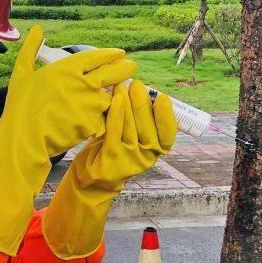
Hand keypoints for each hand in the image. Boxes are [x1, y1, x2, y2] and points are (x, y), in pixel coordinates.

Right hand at [0, 25, 135, 156]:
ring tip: (107, 100)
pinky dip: (100, 122)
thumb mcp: (21, 73)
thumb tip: (37, 29)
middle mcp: (83, 83)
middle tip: (131, 67)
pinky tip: (93, 124)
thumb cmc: (20, 106)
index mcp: (68, 68)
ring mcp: (90, 104)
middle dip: (125, 68)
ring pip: (110, 99)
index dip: (110, 54)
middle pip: (114, 73)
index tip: (119, 53)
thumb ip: (31, 48)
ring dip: (110, 99)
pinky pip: (103, 121)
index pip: (97, 57)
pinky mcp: (93, 124)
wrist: (23, 138)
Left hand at [41, 80, 176, 259]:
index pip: (168, 133)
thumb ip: (141, 120)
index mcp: (157, 150)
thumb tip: (143, 90)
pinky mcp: (112, 157)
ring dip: (127, 103)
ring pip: (131, 126)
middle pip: (148, 127)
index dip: (166, 116)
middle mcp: (147, 156)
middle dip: (142, 103)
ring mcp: (130, 158)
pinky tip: (114, 98)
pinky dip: (116, 113)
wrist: (92, 178)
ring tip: (121, 85)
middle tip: (136, 84)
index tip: (162, 97)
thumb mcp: (133, 137)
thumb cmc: (114, 149)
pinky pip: (115, 131)